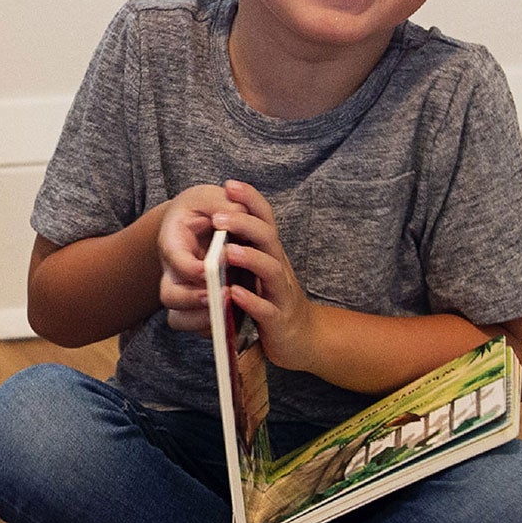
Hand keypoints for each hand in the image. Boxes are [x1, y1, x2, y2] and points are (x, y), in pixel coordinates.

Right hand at [155, 184, 250, 334]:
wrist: (199, 220)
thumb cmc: (202, 207)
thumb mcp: (208, 196)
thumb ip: (224, 202)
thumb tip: (238, 216)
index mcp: (172, 242)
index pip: (175, 259)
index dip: (191, 268)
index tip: (210, 270)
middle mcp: (174, 271)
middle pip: (170, 296)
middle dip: (193, 300)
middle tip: (220, 294)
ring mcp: (185, 291)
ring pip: (181, 318)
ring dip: (204, 319)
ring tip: (229, 309)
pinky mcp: (200, 305)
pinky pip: (200, 328)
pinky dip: (215, 328)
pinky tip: (235, 317)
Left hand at [210, 179, 319, 370]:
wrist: (303, 338)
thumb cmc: (273, 299)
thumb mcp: (260, 268)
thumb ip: (246, 246)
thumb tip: (223, 214)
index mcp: (271, 254)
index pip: (264, 220)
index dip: (251, 201)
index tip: (230, 184)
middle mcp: (279, 268)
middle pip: (268, 239)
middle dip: (244, 225)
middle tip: (218, 216)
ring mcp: (280, 294)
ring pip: (270, 271)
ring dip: (249, 259)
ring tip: (227, 251)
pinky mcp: (278, 320)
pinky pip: (266, 309)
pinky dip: (251, 301)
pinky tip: (234, 293)